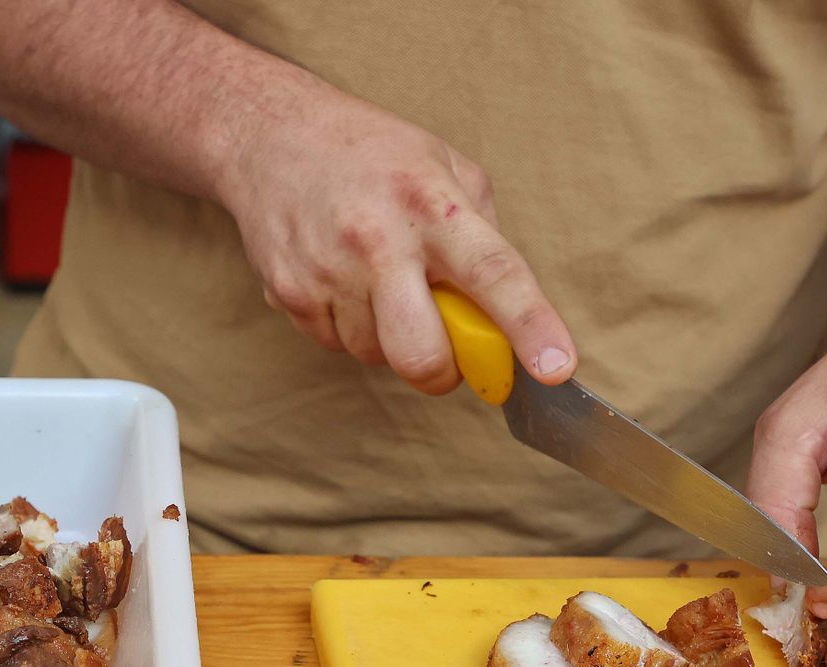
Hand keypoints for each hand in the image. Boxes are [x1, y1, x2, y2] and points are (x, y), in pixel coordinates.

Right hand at [216, 90, 576, 393]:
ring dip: (388, 338)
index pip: (493, 274)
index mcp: (433, 204)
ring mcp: (328, 271)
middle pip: (421, 354)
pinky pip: (334, 345)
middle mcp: (379, 240)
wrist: (270, 134)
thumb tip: (507, 310)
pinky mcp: (288, 293)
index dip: (530, 326)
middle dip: (441, 372)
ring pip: (376, 356)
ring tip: (376, 282)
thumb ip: (483, 234)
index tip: (556, 367)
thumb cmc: (370, 154)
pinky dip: (348, 326)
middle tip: (444, 351)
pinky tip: (341, 279)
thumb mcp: (444, 166)